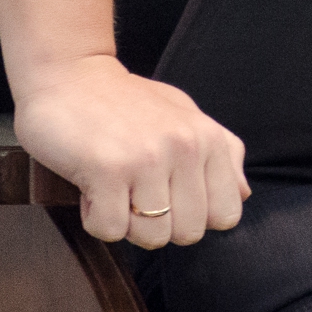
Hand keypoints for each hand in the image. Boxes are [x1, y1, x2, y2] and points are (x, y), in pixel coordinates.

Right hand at [11, 55, 249, 248]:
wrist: (67, 74)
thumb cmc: (126, 101)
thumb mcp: (184, 115)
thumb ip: (221, 153)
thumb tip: (244, 194)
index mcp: (209, 138)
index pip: (226, 215)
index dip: (194, 215)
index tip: (168, 195)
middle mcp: (185, 148)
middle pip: (188, 233)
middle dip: (158, 223)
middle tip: (134, 191)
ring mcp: (147, 159)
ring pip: (151, 237)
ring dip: (125, 222)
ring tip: (113, 186)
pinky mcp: (107, 170)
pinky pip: (110, 230)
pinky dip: (95, 218)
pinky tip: (91, 186)